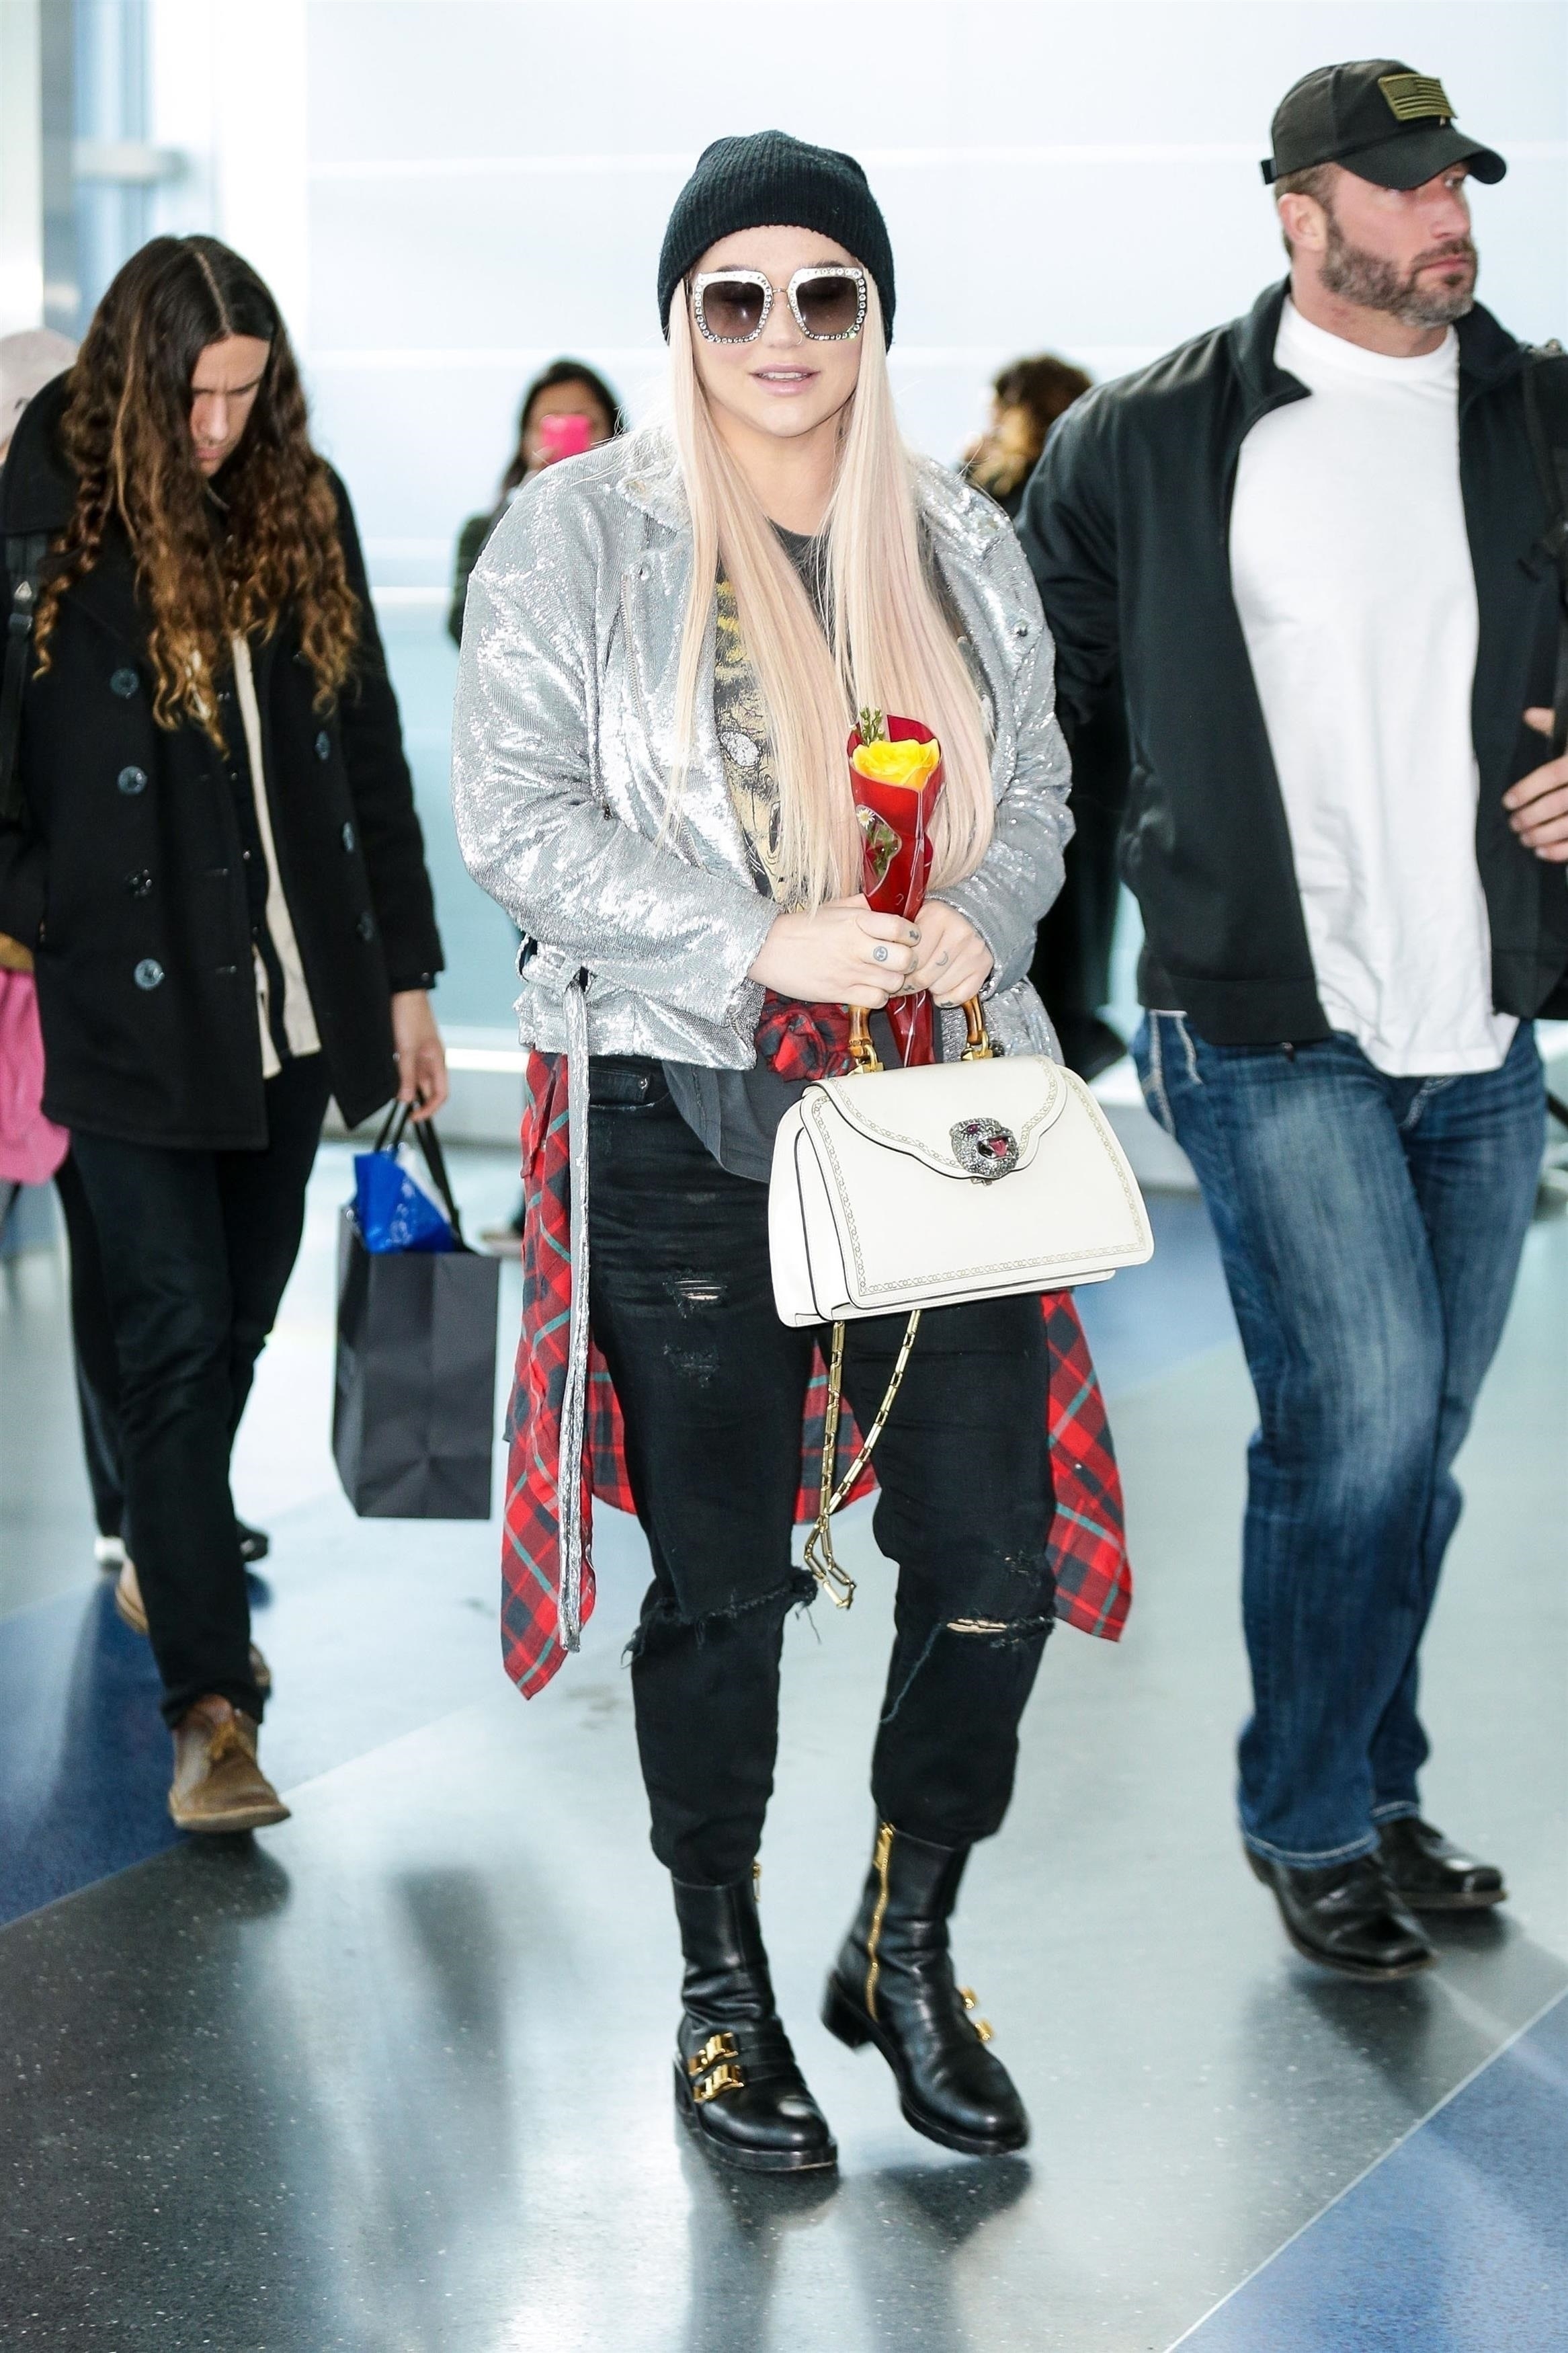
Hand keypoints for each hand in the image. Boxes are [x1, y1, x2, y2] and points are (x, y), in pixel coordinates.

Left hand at [391, 988, 448, 1119]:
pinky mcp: (407, 1047)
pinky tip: (389, 1077)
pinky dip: (399, 1076)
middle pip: (427, 1089)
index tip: (413, 1117)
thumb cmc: (410, 1015)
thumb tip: (407, 1100)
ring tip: (392, 1092)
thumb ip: (407, 1075)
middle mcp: (431, 1060)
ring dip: (405, 1088)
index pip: (440, 1094)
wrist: (402, 991)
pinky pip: (405, 1068)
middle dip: (415, 1100)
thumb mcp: (406, 1049)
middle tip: (400, 1110)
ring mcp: (419, 1054)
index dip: (429, 1109)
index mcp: (438, 1061)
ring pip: (415, 1079)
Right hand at [747, 895, 919, 1007]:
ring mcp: (849, 972)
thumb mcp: (833, 907)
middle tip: (902, 960)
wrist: (768, 949)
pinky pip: (876, 1000)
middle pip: (905, 959)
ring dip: (895, 980)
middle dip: (909, 961)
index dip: (912, 935)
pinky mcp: (840, 993)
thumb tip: (884, 904)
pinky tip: (872, 988)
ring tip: (886, 975)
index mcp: (856, 921)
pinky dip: (879, 997)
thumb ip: (861, 905)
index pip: (901, 928)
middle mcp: (857, 946)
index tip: (909, 937)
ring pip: (894, 983)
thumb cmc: (802, 927)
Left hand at [904, 901, 992, 1005]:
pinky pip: (959, 995)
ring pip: (939, 988)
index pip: (910, 959)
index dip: (899, 970)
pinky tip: (943, 984)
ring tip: (929, 975)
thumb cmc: (936, 920)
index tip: (895, 972)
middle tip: (908, 980)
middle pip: (923, 977)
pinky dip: (947, 997)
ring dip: (930, 988)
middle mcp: (959, 933)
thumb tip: (881, 960)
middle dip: (912, 983)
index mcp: (937, 917)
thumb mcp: (914, 917)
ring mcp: (973, 950)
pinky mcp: (984, 965)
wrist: (970, 915)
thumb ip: (897, 934)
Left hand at [1503, 710, 1567, 861]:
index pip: (1552, 775)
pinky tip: (1541, 852)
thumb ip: (1554, 723)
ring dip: (1542, 836)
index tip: (1508, 801)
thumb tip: (1528, 715)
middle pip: (1558, 803)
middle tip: (1513, 823)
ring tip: (1524, 838)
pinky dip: (1559, 851)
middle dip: (1531, 816)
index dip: (1527, 790)